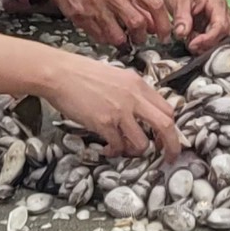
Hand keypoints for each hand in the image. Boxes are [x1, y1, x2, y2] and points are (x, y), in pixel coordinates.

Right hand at [34, 0, 169, 46]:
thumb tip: (154, 23)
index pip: (154, 3)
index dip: (163, 23)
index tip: (164, 35)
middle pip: (138, 22)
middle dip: (142, 37)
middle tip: (140, 39)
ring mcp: (97, 6)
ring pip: (119, 35)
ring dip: (124, 42)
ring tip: (124, 39)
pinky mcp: (84, 18)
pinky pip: (101, 37)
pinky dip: (107, 40)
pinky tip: (107, 35)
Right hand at [41, 56, 183, 159]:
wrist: (59, 73)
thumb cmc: (82, 73)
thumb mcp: (116, 76)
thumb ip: (132, 92)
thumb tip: (141, 112)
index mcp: (138, 84)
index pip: (166, 109)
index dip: (171, 128)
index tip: (166, 138)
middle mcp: (133, 97)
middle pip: (165, 125)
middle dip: (171, 146)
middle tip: (168, 157)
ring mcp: (119, 111)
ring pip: (141, 142)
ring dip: (135, 151)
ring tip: (124, 149)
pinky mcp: (103, 123)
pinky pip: (118, 146)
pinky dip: (114, 152)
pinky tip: (107, 149)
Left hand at [158, 0, 229, 52]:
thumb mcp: (178, 0)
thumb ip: (181, 17)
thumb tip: (182, 33)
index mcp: (217, 3)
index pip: (221, 26)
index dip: (208, 39)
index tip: (192, 44)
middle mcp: (225, 13)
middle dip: (217, 46)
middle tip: (198, 48)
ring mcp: (224, 21)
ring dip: (213, 48)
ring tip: (195, 43)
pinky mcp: (219, 29)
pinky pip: (220, 42)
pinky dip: (209, 47)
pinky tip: (196, 43)